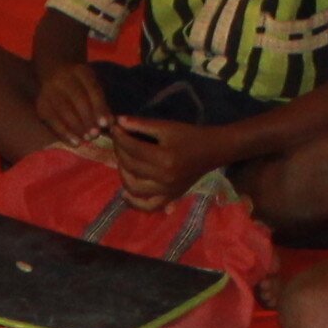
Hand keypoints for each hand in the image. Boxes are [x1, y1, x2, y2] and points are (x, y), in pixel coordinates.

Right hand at [34, 57, 109, 145]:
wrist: (54, 74)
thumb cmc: (80, 85)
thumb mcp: (93, 87)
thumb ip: (102, 104)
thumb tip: (110, 123)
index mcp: (81, 71)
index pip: (92, 89)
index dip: (99, 107)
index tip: (106, 124)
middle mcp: (63, 78)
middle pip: (78, 99)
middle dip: (88, 119)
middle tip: (96, 134)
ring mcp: (49, 91)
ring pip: (64, 110)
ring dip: (77, 127)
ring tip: (87, 139)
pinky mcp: (41, 105)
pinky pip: (53, 121)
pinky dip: (64, 133)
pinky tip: (75, 142)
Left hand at [106, 115, 225, 208]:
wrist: (213, 150)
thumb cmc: (190, 135)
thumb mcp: (167, 126)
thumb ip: (142, 124)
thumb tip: (118, 122)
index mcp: (165, 158)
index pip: (132, 149)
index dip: (120, 138)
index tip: (114, 128)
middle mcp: (165, 178)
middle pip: (131, 167)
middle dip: (119, 152)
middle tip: (117, 142)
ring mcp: (168, 191)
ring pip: (135, 188)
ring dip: (123, 175)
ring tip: (122, 162)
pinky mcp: (171, 197)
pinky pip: (149, 206)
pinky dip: (135, 202)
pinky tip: (126, 193)